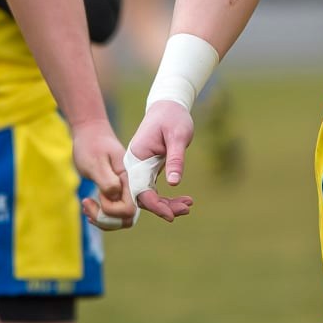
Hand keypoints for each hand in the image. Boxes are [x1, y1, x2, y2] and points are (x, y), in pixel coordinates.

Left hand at [70, 117, 138, 227]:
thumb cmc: (91, 145)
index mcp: (129, 180)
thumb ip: (108, 181)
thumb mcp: (96, 163)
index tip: (98, 196)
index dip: (113, 211)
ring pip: (120, 219)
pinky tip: (88, 205)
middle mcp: (130, 188)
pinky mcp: (115, 193)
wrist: (90, 133)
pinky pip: (113, 214)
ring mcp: (123, 191)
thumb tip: (114, 197)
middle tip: (88, 204)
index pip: (129, 209)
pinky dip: (100, 215)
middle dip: (105, 219)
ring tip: (86, 205)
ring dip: (102, 219)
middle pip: (127, 218)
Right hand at [124, 100, 195, 221]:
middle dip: (163, 207)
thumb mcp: (177, 136)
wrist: (168, 106)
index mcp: (137, 157)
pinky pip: (155, 189)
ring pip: (150, 194)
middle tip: (186, 209)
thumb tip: (174, 183)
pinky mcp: (149, 169)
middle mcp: (135, 165)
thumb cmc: (172, 117)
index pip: (141, 188)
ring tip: (188, 206)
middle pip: (144, 195)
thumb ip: (175, 159)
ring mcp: (140, 168)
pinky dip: (168, 197)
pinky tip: (185, 200)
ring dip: (167, 204)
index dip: (155, 204)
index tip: (171, 215)